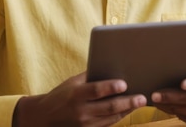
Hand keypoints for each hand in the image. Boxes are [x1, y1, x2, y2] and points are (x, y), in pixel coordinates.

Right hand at [12, 72, 146, 126]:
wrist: (44, 118)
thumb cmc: (60, 95)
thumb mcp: (71, 83)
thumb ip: (89, 76)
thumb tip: (110, 65)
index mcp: (76, 95)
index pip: (96, 91)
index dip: (110, 87)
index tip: (124, 83)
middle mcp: (81, 111)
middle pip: (109, 107)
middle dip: (128, 102)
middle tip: (142, 98)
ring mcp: (85, 124)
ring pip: (112, 118)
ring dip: (127, 110)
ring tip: (140, 102)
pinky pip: (108, 124)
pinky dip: (119, 117)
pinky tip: (128, 110)